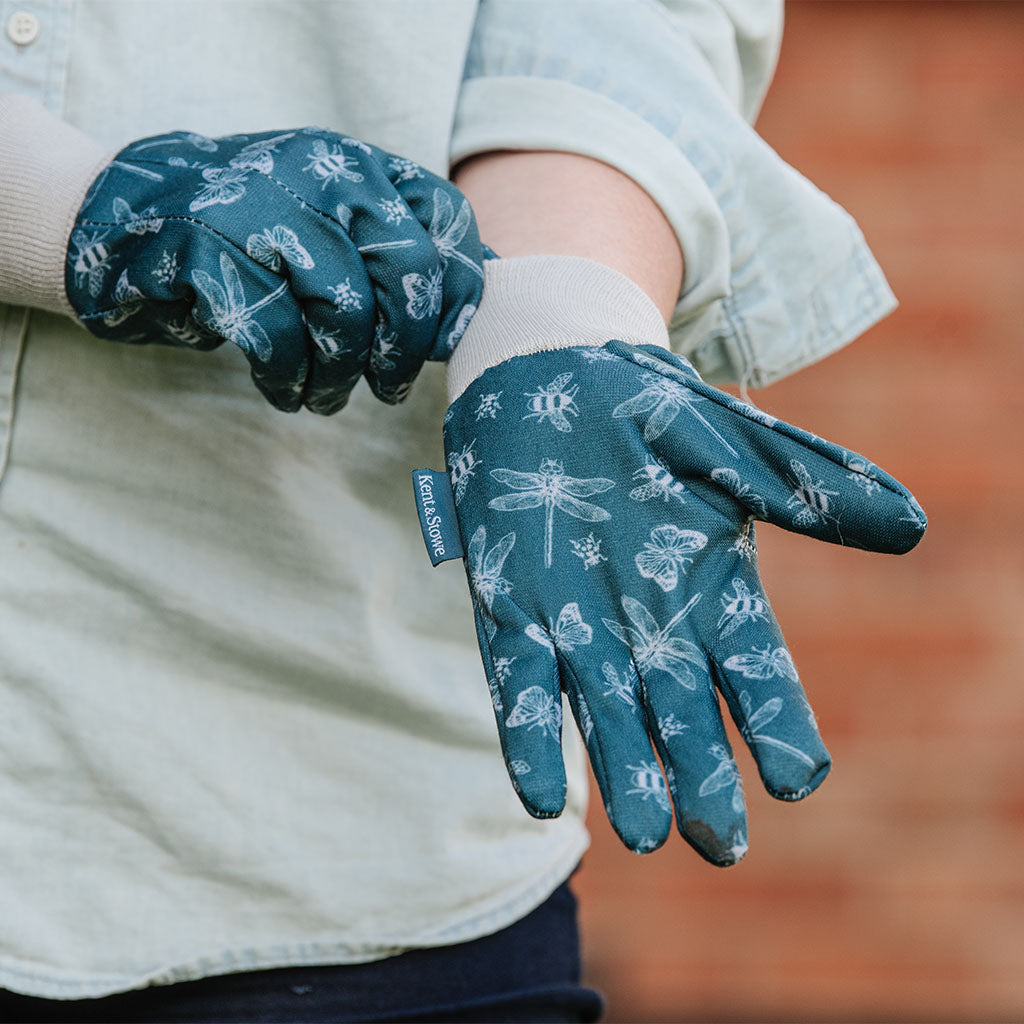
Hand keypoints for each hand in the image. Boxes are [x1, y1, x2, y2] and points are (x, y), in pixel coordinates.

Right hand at [67, 127, 483, 411]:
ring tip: (324, 396)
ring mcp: (261, 205)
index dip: (457, 292)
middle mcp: (320, 174)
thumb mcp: (329, 228)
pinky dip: (289, 379)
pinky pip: (280, 338)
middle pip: (406, 271)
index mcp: (358, 165)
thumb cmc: (248, 242)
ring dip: (342, 374)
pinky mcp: (209, 249)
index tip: (441, 342)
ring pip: (347, 310)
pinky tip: (284, 390)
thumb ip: (392, 257)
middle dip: (407, 347)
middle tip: (390, 387)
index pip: (445, 221)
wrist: (124, 219)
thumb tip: (468, 314)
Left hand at [442, 264, 925, 863]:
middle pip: (685, 714)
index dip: (778, 725)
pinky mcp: (509, 607)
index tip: (796, 779)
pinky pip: (520, 681)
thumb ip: (805, 484)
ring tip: (645, 833)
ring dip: (624, 769)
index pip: (759, 673)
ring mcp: (578, 622)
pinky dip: (530, 734)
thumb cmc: (648, 408)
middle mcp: (650, 623)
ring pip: (607, 712)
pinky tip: (539, 792)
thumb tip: (912, 528)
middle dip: (703, 776)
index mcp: (714, 590)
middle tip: (720, 842)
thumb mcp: (730, 440)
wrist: (552, 370)